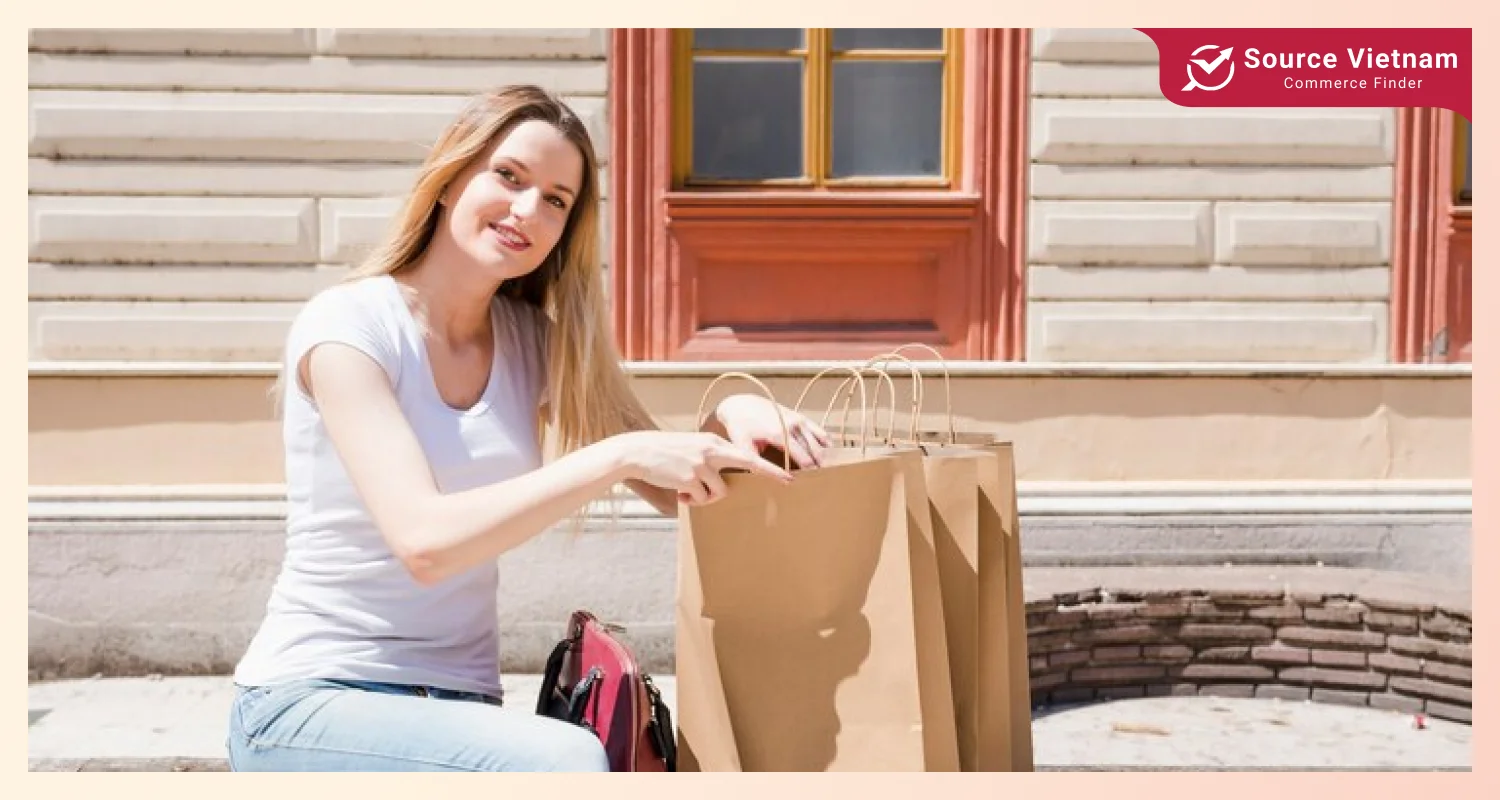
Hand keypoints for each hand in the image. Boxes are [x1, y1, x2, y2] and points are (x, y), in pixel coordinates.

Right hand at [611, 430, 792, 505]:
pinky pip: (700, 499)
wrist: (637, 451)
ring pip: (719, 492)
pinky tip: (678, 492)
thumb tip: (724, 485)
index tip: (788, 475)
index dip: (768, 466)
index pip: (746, 454)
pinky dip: (691, 501)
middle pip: (748, 464)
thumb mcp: (692, 449)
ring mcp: (701, 465)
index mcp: (713, 441)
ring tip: (688, 491)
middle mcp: (711, 451)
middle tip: (789, 483)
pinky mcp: (689, 479)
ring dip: (706, 497)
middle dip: (770, 473)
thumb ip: (710, 461)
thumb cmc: (665, 453)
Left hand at [707, 393, 830, 469]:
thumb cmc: (740, 428)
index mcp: (780, 434)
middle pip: (813, 449)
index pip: (803, 458)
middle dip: (818, 464)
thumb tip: (781, 480)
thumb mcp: (745, 449)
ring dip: (822, 453)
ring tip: (826, 466)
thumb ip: (762, 466)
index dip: (808, 471)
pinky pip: (816, 428)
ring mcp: (797, 419)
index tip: (811, 481)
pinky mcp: (797, 415)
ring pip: (817, 439)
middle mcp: (792, 425)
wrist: (740, 404)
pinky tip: (827, 447)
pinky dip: (823, 438)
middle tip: (822, 478)